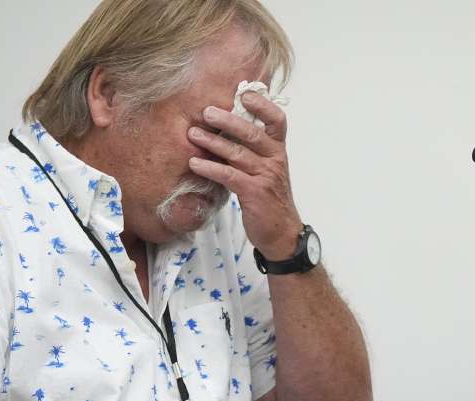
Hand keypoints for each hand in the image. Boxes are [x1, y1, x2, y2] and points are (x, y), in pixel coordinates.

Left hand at [187, 92, 302, 259]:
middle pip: (252, 133)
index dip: (263, 105)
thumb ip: (251, 150)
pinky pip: (229, 176)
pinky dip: (211, 168)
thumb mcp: (266, 170)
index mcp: (278, 150)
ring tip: (192, 135)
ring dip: (213, 143)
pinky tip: (195, 164)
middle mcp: (275, 160)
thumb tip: (225, 129)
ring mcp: (266, 176)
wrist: (281, 233)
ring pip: (238, 153)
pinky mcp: (255, 194)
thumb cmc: (269, 198)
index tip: (245, 93)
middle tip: (206, 112)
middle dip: (228, 120)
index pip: (277, 121)